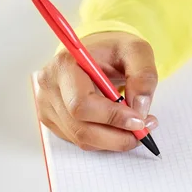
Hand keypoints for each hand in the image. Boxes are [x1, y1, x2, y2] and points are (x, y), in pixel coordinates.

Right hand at [36, 32, 158, 150]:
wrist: (96, 54)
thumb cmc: (113, 51)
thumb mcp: (136, 51)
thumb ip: (143, 76)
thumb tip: (140, 108)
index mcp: (64, 66)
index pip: (81, 104)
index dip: (112, 118)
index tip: (139, 121)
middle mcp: (50, 87)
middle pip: (81, 129)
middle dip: (118, 136)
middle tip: (144, 131)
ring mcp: (47, 106)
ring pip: (83, 139)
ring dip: (115, 141)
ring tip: (138, 127)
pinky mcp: (53, 120)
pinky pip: (82, 141)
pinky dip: (106, 141)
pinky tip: (120, 127)